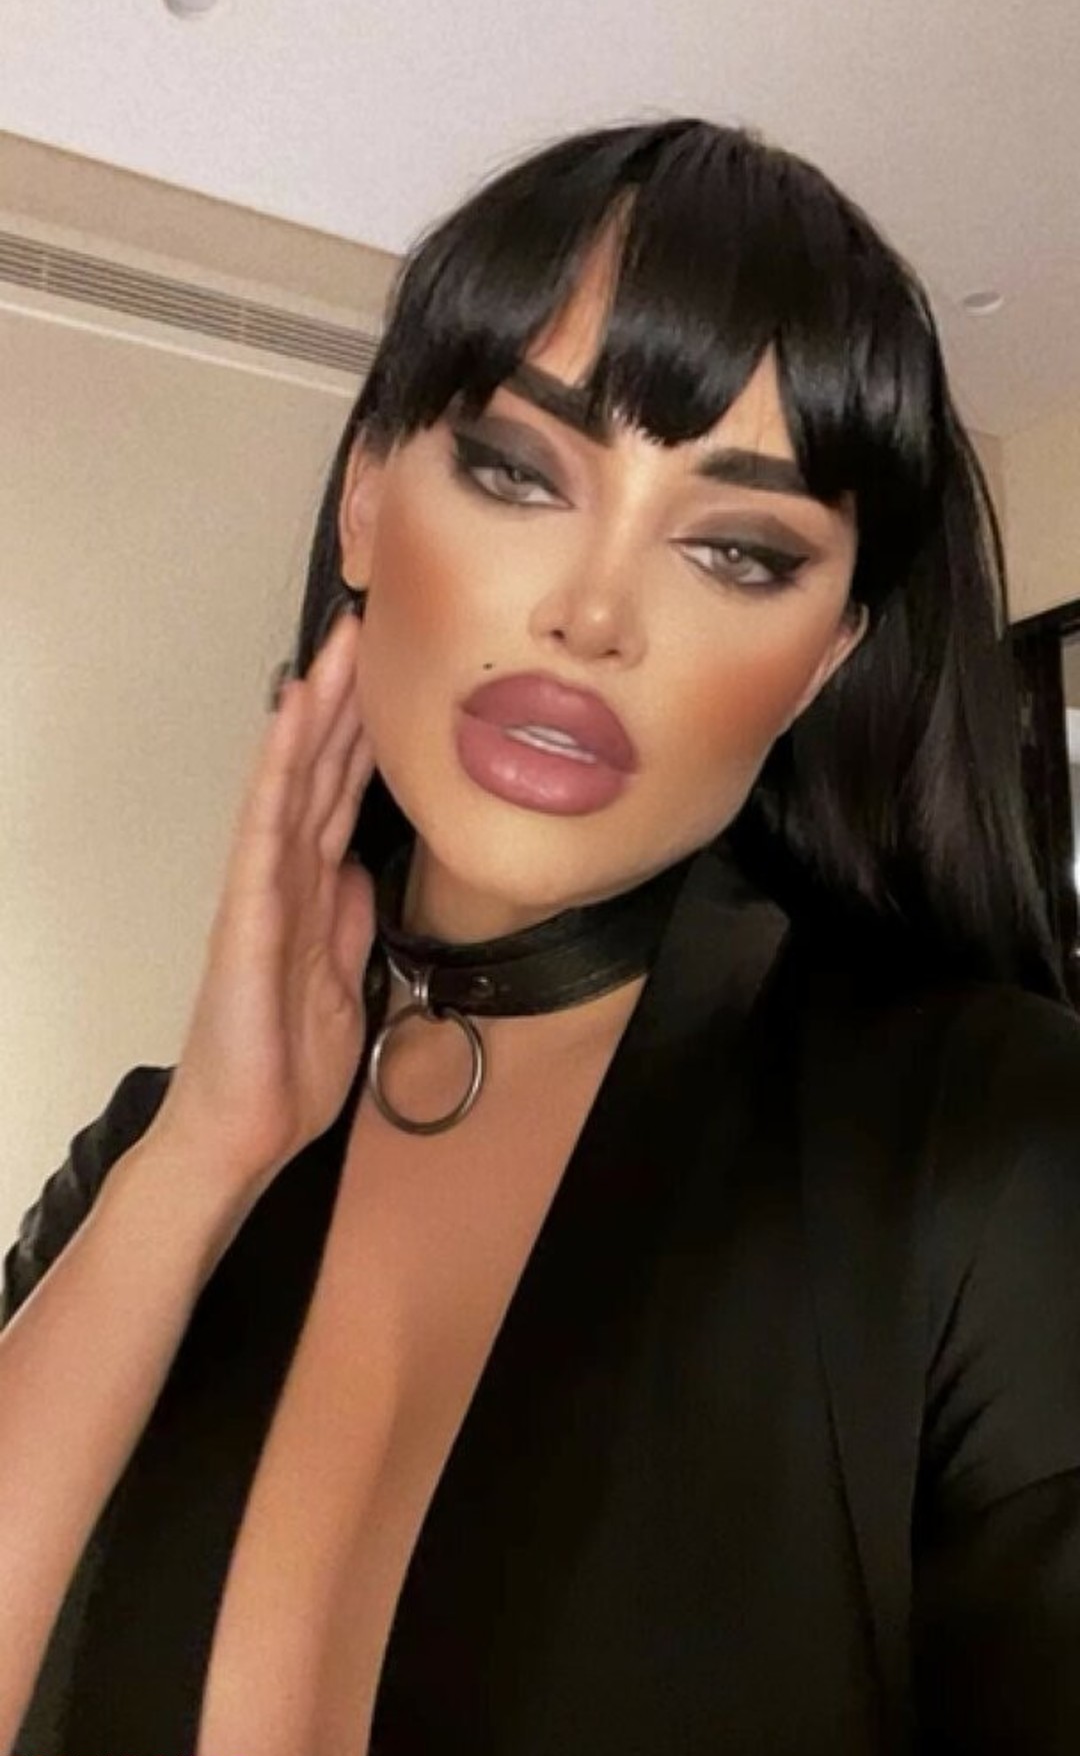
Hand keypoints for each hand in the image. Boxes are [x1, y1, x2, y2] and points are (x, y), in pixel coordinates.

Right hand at [152, 606, 377, 1197]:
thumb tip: (365, 869)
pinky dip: (280, 768)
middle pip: (322, 771)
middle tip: (373, 625)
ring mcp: (264, 886)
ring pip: (295, 779)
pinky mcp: (248, 910)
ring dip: (317, 711)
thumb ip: (352, 922)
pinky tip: (293, 718)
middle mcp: (287, 875)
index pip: (345, 796)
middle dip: (347, 700)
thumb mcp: (346, 983)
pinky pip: (268, 825)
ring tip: (339, 646)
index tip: (400, 676)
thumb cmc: (286, 1065)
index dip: (370, 736)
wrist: (244, 1130)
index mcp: (314, 892)